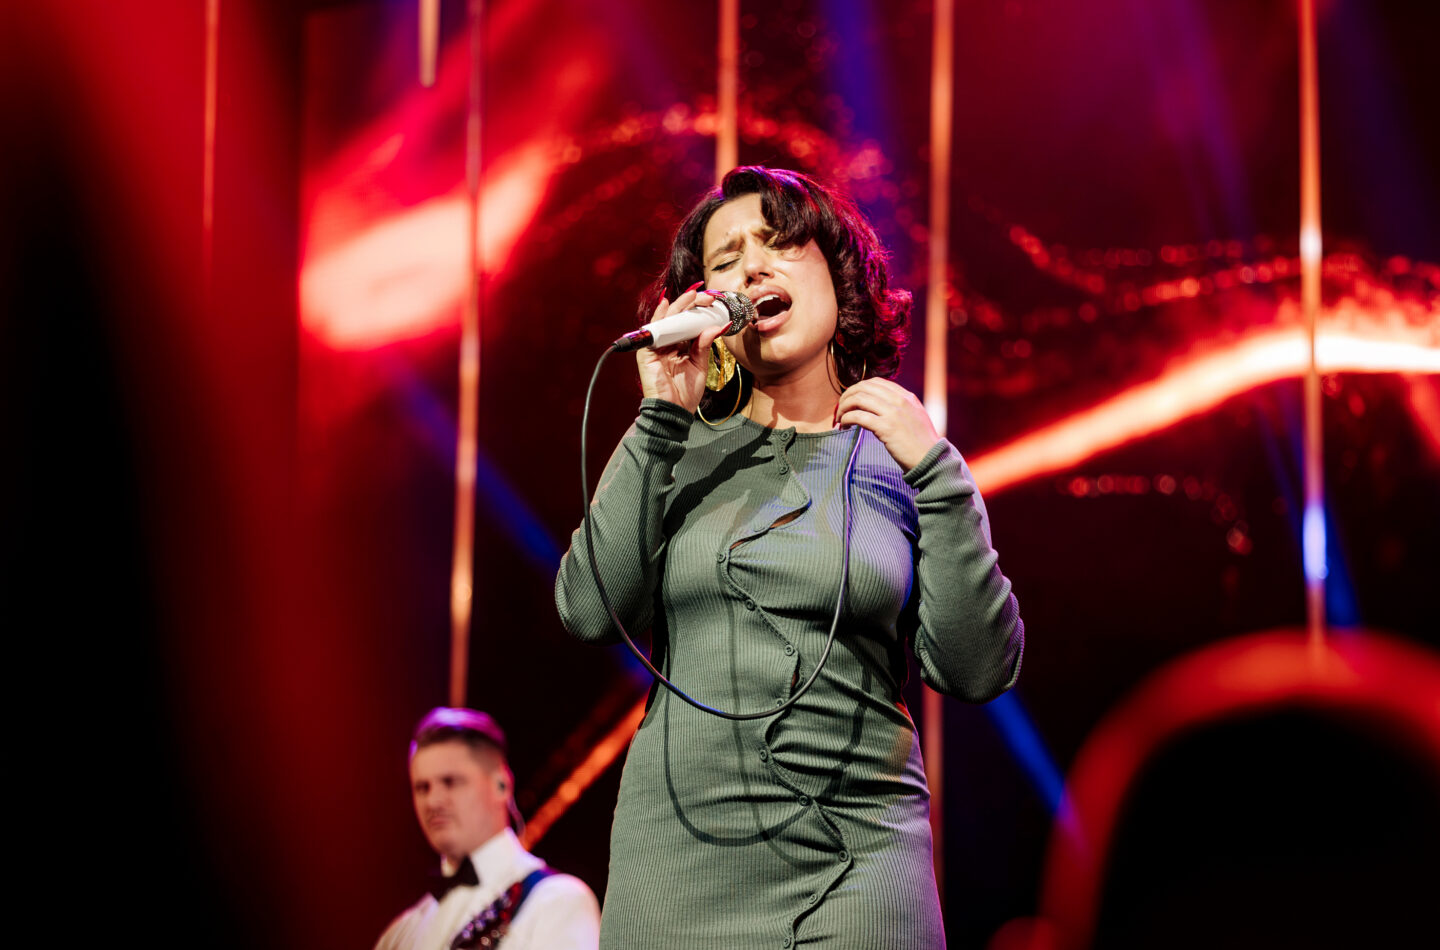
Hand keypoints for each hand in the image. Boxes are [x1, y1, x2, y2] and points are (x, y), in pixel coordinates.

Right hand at [635, 284, 729, 411]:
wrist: (674, 411)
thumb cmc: (685, 392)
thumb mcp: (700, 365)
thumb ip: (704, 344)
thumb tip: (717, 326)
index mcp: (680, 346)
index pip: (688, 323)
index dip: (699, 311)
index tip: (714, 303)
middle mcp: (667, 343)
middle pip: (678, 317)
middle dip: (692, 304)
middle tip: (708, 297)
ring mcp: (656, 347)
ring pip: (667, 319)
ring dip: (680, 305)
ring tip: (693, 295)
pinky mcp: (647, 352)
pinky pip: (652, 329)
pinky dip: (659, 315)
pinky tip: (667, 304)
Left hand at [834, 378, 940, 471]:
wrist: (931, 459)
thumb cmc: (920, 443)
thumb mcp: (914, 416)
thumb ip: (900, 407)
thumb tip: (877, 405)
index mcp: (906, 396)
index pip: (876, 382)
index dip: (858, 388)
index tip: (850, 399)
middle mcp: (900, 400)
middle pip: (864, 387)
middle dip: (847, 396)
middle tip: (840, 408)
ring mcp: (894, 413)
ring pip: (859, 399)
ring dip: (843, 407)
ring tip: (839, 418)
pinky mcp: (887, 427)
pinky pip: (858, 416)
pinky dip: (846, 419)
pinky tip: (844, 425)